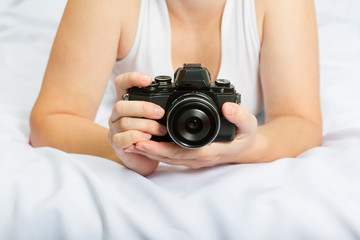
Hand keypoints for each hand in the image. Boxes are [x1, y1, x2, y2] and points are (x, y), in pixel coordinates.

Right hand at [108, 72, 166, 175]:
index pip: (121, 83)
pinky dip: (135, 138)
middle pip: (120, 105)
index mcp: (126, 101)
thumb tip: (178, 95)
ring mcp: (114, 129)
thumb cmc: (150, 134)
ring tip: (161, 130)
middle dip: (143, 108)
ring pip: (124, 123)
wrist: (143, 157)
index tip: (147, 80)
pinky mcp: (117, 144)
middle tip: (161, 113)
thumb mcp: (156, 117)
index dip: (132, 78)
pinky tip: (146, 139)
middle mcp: (117, 114)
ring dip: (146, 126)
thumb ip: (159, 106)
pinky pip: (121, 139)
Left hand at [128, 102, 257, 168]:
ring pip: (170, 159)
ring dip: (151, 153)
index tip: (146, 142)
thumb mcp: (249, 125)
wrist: (247, 149)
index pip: (184, 152)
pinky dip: (159, 152)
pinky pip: (173, 156)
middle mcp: (201, 158)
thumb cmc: (246, 137)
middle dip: (150, 151)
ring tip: (132, 143)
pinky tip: (147, 144)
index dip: (163, 149)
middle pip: (171, 158)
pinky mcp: (192, 157)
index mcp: (212, 151)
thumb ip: (241, 116)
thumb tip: (228, 107)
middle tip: (131, 142)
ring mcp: (196, 159)